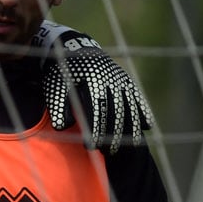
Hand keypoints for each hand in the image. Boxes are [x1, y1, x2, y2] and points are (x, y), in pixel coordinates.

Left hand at [37, 25, 153, 153]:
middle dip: (113, 134)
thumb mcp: (55, 86)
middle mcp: (111, 79)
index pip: (96, 109)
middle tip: (108, 152)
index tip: (91, 146)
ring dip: (130, 128)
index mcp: (92, 80)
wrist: (76, 49)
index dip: (95, 129)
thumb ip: (59, 106)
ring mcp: (122, 80)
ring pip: (131, 107)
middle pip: (116, 111)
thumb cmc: (63, 74)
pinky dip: (144, 112)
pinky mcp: (128, 81)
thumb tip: (63, 126)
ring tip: (128, 146)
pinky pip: (139, 98)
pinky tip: (147, 127)